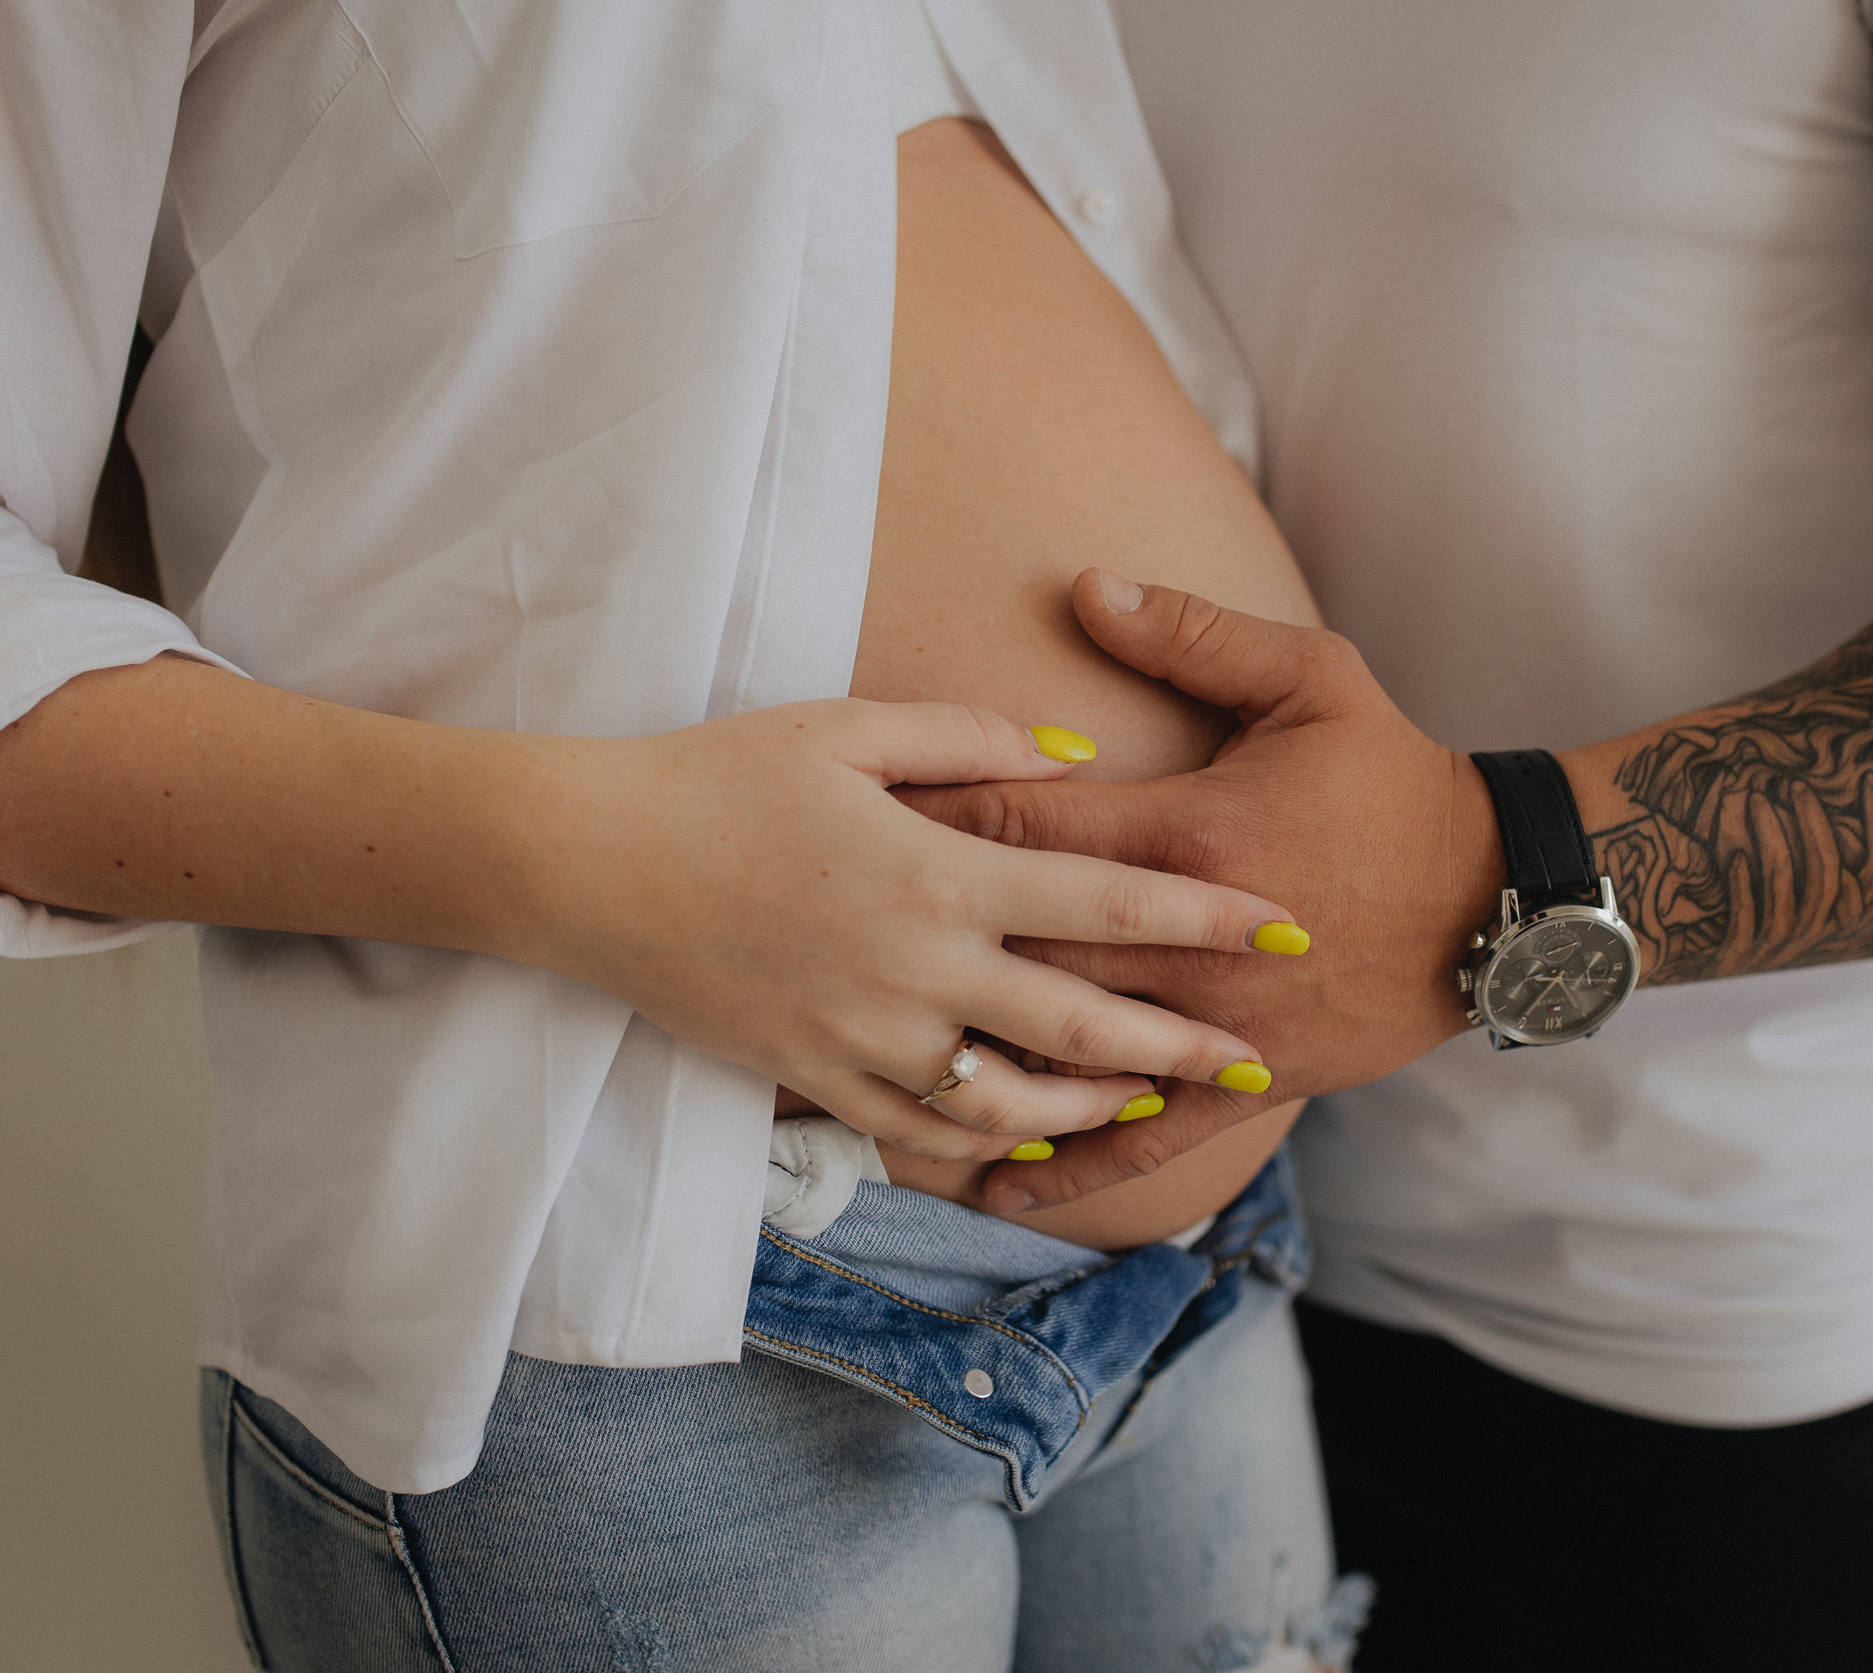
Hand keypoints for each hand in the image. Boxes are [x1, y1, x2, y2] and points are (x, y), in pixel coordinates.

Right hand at [525, 697, 1302, 1159]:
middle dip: (1183, 1049)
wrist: (590, 864)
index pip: (1106, 904)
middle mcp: (918, 970)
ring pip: (1012, 1104)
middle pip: (1084, 1027)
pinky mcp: (817, 1079)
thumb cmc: (720, 778)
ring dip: (1097, 1113)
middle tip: (1255, 1061)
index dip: (1206, 920)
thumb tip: (1076, 757)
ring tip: (1156, 1107)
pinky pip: (923, 1132)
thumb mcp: (847, 727)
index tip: (1282, 926)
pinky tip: (1035, 1141)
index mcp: (939, 872)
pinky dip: (991, 1145)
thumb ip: (971, 737)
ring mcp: (866, 1038)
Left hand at [898, 570, 1502, 1211]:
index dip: (931, 814)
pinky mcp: (1254, 1079)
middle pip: (1020, 939)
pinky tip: (997, 1187)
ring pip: (1068, 1046)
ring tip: (869, 1068)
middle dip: (923, 939)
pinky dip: (1071, 1166)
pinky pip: (1148, 1137)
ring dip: (973, 1057)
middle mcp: (1186, 939)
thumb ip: (1191, 635)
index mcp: (1186, 833)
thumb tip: (1084, 586)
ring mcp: (1216, 1019)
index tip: (852, 818)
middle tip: (820, 943)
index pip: (1023, 822)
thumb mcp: (1311, 679)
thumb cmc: (1399, 780)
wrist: (1503, 896)